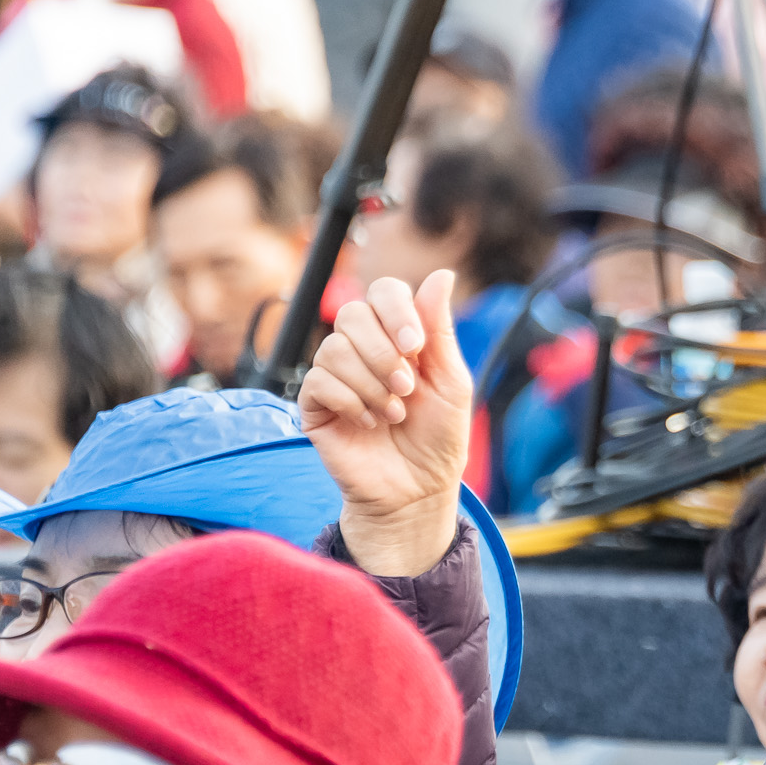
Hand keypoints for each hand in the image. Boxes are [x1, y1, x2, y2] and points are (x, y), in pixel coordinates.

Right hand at [297, 271, 469, 577]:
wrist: (418, 490)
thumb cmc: (438, 437)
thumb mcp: (451, 381)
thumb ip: (439, 329)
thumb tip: (441, 274)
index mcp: (396, 336)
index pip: (382, 292)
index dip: (396, 310)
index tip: (415, 344)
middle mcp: (361, 349)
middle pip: (351, 313)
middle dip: (383, 350)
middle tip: (407, 388)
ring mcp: (334, 375)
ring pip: (334, 347)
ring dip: (371, 382)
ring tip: (394, 413)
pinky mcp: (314, 404)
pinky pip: (319, 381)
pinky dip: (352, 401)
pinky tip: (370, 422)